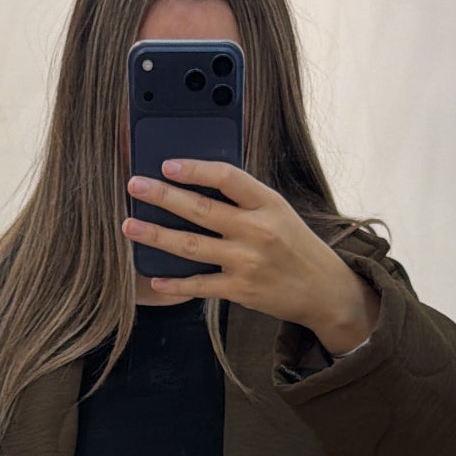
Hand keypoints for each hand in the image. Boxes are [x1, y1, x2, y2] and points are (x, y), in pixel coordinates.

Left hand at [121, 158, 380, 352]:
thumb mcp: (280, 213)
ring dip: (156, 236)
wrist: (325, 291)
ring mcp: (246, 262)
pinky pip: (199, 285)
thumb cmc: (296, 247)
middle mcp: (256, 230)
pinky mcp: (240, 290)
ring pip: (191, 246)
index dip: (195, 168)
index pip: (227, 177)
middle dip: (162, 196)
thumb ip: (246, 200)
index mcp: (268, 204)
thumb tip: (200, 184)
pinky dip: (174, 283)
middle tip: (134, 186)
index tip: (167, 164)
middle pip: (200, 209)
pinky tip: (153, 277)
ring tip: (130, 226)